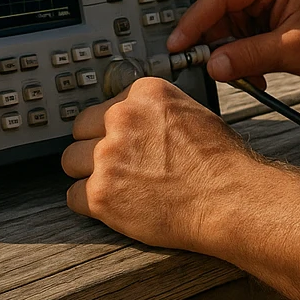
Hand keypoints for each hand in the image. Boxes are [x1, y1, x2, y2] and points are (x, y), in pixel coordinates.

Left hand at [62, 77, 258, 249]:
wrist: (228, 198)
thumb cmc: (220, 161)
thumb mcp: (191, 112)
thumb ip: (155, 111)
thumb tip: (137, 119)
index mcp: (144, 94)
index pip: (105, 106)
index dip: (113, 127)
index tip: (121, 140)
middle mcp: (121, 118)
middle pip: (81, 130)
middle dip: (94, 147)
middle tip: (117, 164)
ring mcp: (108, 156)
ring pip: (71, 161)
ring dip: (88, 174)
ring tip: (115, 185)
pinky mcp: (100, 193)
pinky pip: (73, 196)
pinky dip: (89, 204)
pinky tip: (113, 205)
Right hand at [167, 0, 299, 87]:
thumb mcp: (292, 50)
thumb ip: (248, 57)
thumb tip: (212, 66)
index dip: (195, 22)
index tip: (177, 46)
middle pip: (222, 7)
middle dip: (219, 43)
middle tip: (215, 72)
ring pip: (232, 20)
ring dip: (235, 51)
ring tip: (250, 77)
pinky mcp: (273, 3)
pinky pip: (246, 26)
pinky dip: (247, 50)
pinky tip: (259, 71)